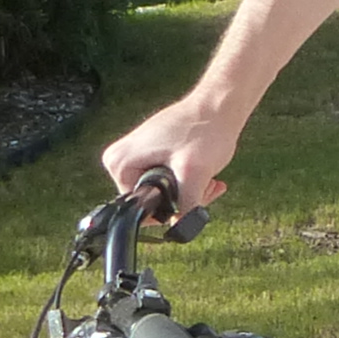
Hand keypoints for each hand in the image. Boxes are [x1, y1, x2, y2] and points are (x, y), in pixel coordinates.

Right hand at [97, 90, 244, 223]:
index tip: (194, 198)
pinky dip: (190, 181)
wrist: (220, 105)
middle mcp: (120, 159)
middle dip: (184, 201)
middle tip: (206, 187)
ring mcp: (136, 155)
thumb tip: (182, 232)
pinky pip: (168, 180)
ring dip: (191, 193)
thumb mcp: (195, 175)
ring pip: (164, 192)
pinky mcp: (151, 153)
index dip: (170, 211)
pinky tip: (209, 177)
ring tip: (211, 180)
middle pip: (152, 201)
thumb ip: (187, 208)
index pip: (140, 208)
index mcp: (119, 163)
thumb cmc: (205, 131)